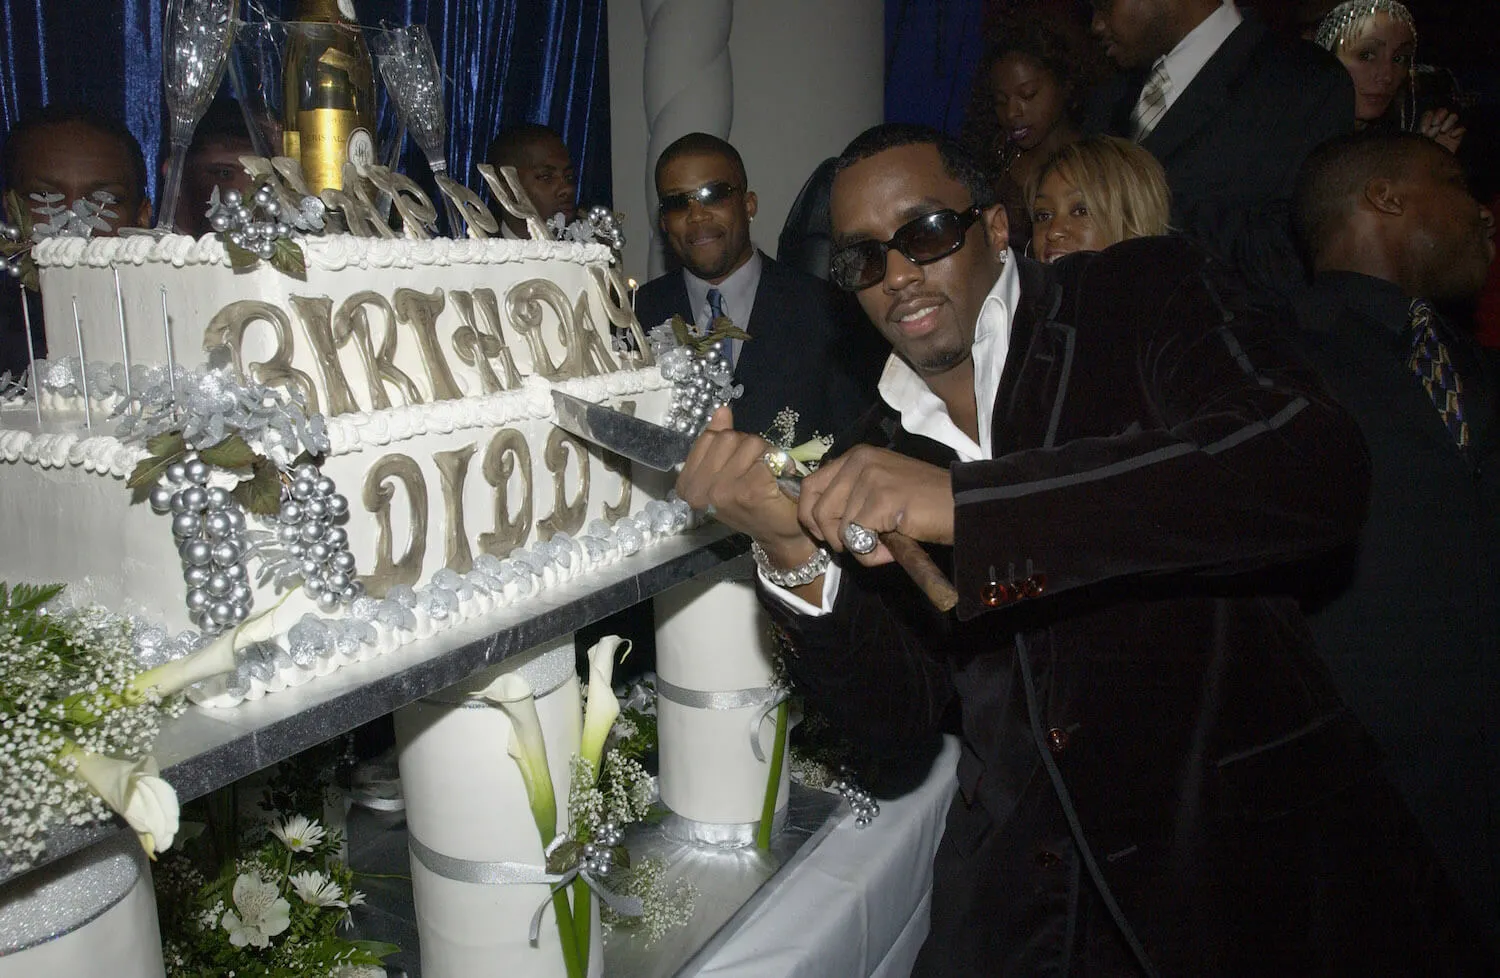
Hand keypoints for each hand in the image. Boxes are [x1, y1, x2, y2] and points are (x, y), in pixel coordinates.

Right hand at [675, 407, 812, 566]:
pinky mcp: (749, 490)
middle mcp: (700, 490)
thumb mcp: (725, 472)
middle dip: (748, 447)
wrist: (778, 534)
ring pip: (749, 443)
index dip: (729, 443)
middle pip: (728, 438)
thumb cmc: (751, 503)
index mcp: (688, 485)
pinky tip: (778, 481)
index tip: (737, 465)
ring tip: (768, 475)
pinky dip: (778, 464)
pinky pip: (766, 457)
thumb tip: (721, 411)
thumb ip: (718, 441)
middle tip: (756, 470)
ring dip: (766, 453)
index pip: (708, 438)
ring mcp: (723, 491)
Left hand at [798, 445, 953, 566]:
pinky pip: (857, 540)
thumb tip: (817, 521)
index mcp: (855, 456)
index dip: (811, 517)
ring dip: (858, 549)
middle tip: (857, 544)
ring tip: (883, 546)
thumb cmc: (922, 502)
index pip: (809, 487)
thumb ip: (850, 495)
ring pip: (837, 529)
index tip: (826, 535)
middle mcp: (859, 460)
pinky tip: (891, 548)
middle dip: (831, 537)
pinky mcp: (881, 499)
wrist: (962, 505)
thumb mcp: (879, 487)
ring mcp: (870, 477)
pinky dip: (871, 556)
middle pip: (817, 510)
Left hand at [1419, 108, 1464, 153]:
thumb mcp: (1418, 145)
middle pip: (1444, 109)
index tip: (1423, 130)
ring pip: (1455, 115)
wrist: (1432, 167)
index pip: (1429, 113)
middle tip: (1435, 124)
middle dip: (1439, 115)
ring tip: (1443, 130)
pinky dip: (1459, 129)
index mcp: (1426, 124)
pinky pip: (1463, 127)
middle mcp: (1439, 124)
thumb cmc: (1422, 156)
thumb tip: (1424, 131)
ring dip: (1449, 120)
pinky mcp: (1458, 135)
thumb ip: (1420, 135)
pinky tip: (1452, 135)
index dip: (1427, 118)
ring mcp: (1450, 128)